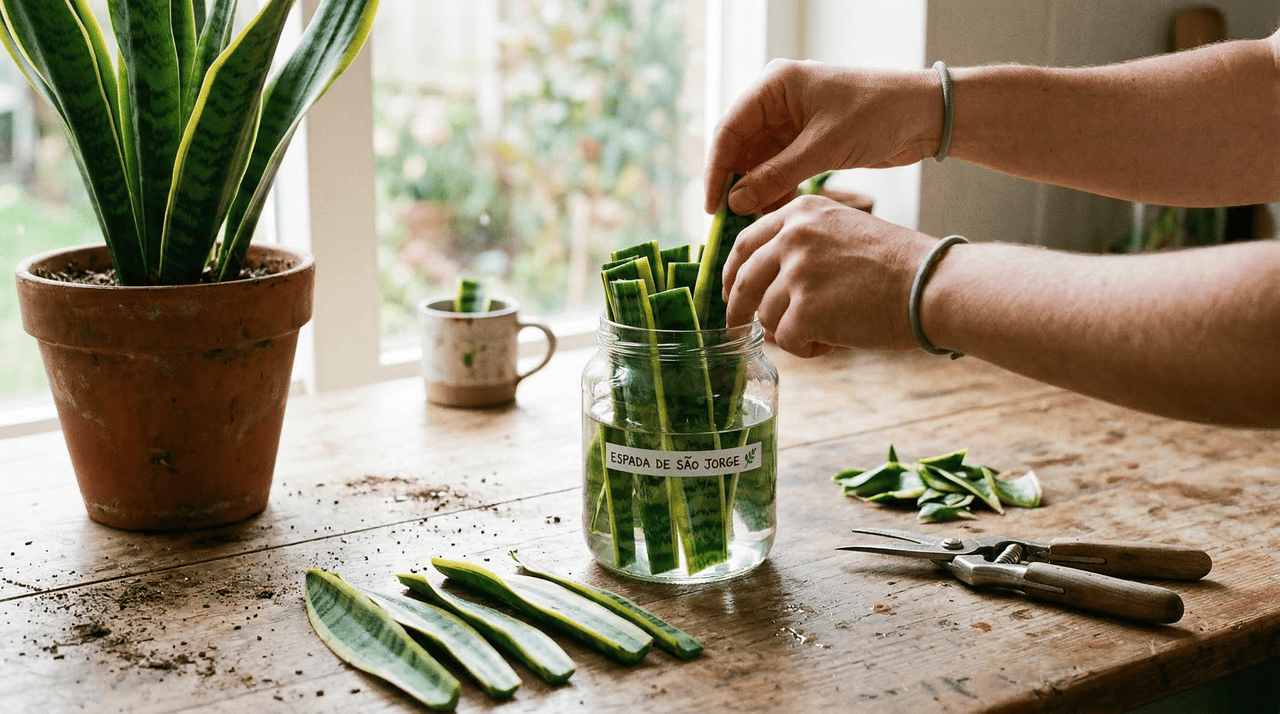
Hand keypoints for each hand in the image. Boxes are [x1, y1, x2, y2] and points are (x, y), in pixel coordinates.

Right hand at [705, 60, 938, 215]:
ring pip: (758, 162)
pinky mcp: (807, 140)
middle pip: (740, 148)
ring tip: (757, 223)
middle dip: (736, 185)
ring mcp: (792, 120)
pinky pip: (779, 169)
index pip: (728, 130)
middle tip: (730, 223)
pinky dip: (776, 191)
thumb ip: (776, 176)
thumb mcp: (822, 147)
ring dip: (756, 192)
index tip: (712, 207)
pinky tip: (777, 214)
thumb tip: (735, 202)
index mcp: (775, 85)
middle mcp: (777, 100)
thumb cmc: (878, 114)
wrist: (925, 115)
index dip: (716, 170)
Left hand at [722, 195, 935, 357]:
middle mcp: (793, 237)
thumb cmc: (898, 266)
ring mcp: (797, 273)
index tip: (731, 291)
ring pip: (765, 315)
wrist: (932, 286)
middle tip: (739, 328)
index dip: (732, 272)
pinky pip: (787, 340)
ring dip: (789, 331)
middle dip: (737, 310)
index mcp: (800, 213)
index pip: (745, 243)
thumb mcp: (843, 231)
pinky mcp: (805, 310)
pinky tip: (832, 343)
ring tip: (825, 332)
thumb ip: (801, 245)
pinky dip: (806, 349)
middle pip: (743, 281)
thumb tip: (760, 282)